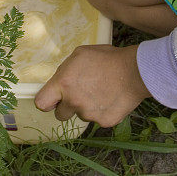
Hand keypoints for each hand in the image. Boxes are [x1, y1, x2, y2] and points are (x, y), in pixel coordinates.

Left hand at [34, 45, 150, 127]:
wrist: (135, 71)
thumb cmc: (107, 59)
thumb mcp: (80, 55)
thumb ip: (65, 70)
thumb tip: (60, 81)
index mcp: (63, 84)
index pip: (41, 103)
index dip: (46, 102)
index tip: (52, 101)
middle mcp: (73, 102)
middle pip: (60, 114)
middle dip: (67, 106)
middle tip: (80, 94)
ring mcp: (88, 114)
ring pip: (81, 115)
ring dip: (86, 107)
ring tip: (101, 91)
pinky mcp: (103, 122)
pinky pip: (97, 119)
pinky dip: (102, 111)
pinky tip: (110, 98)